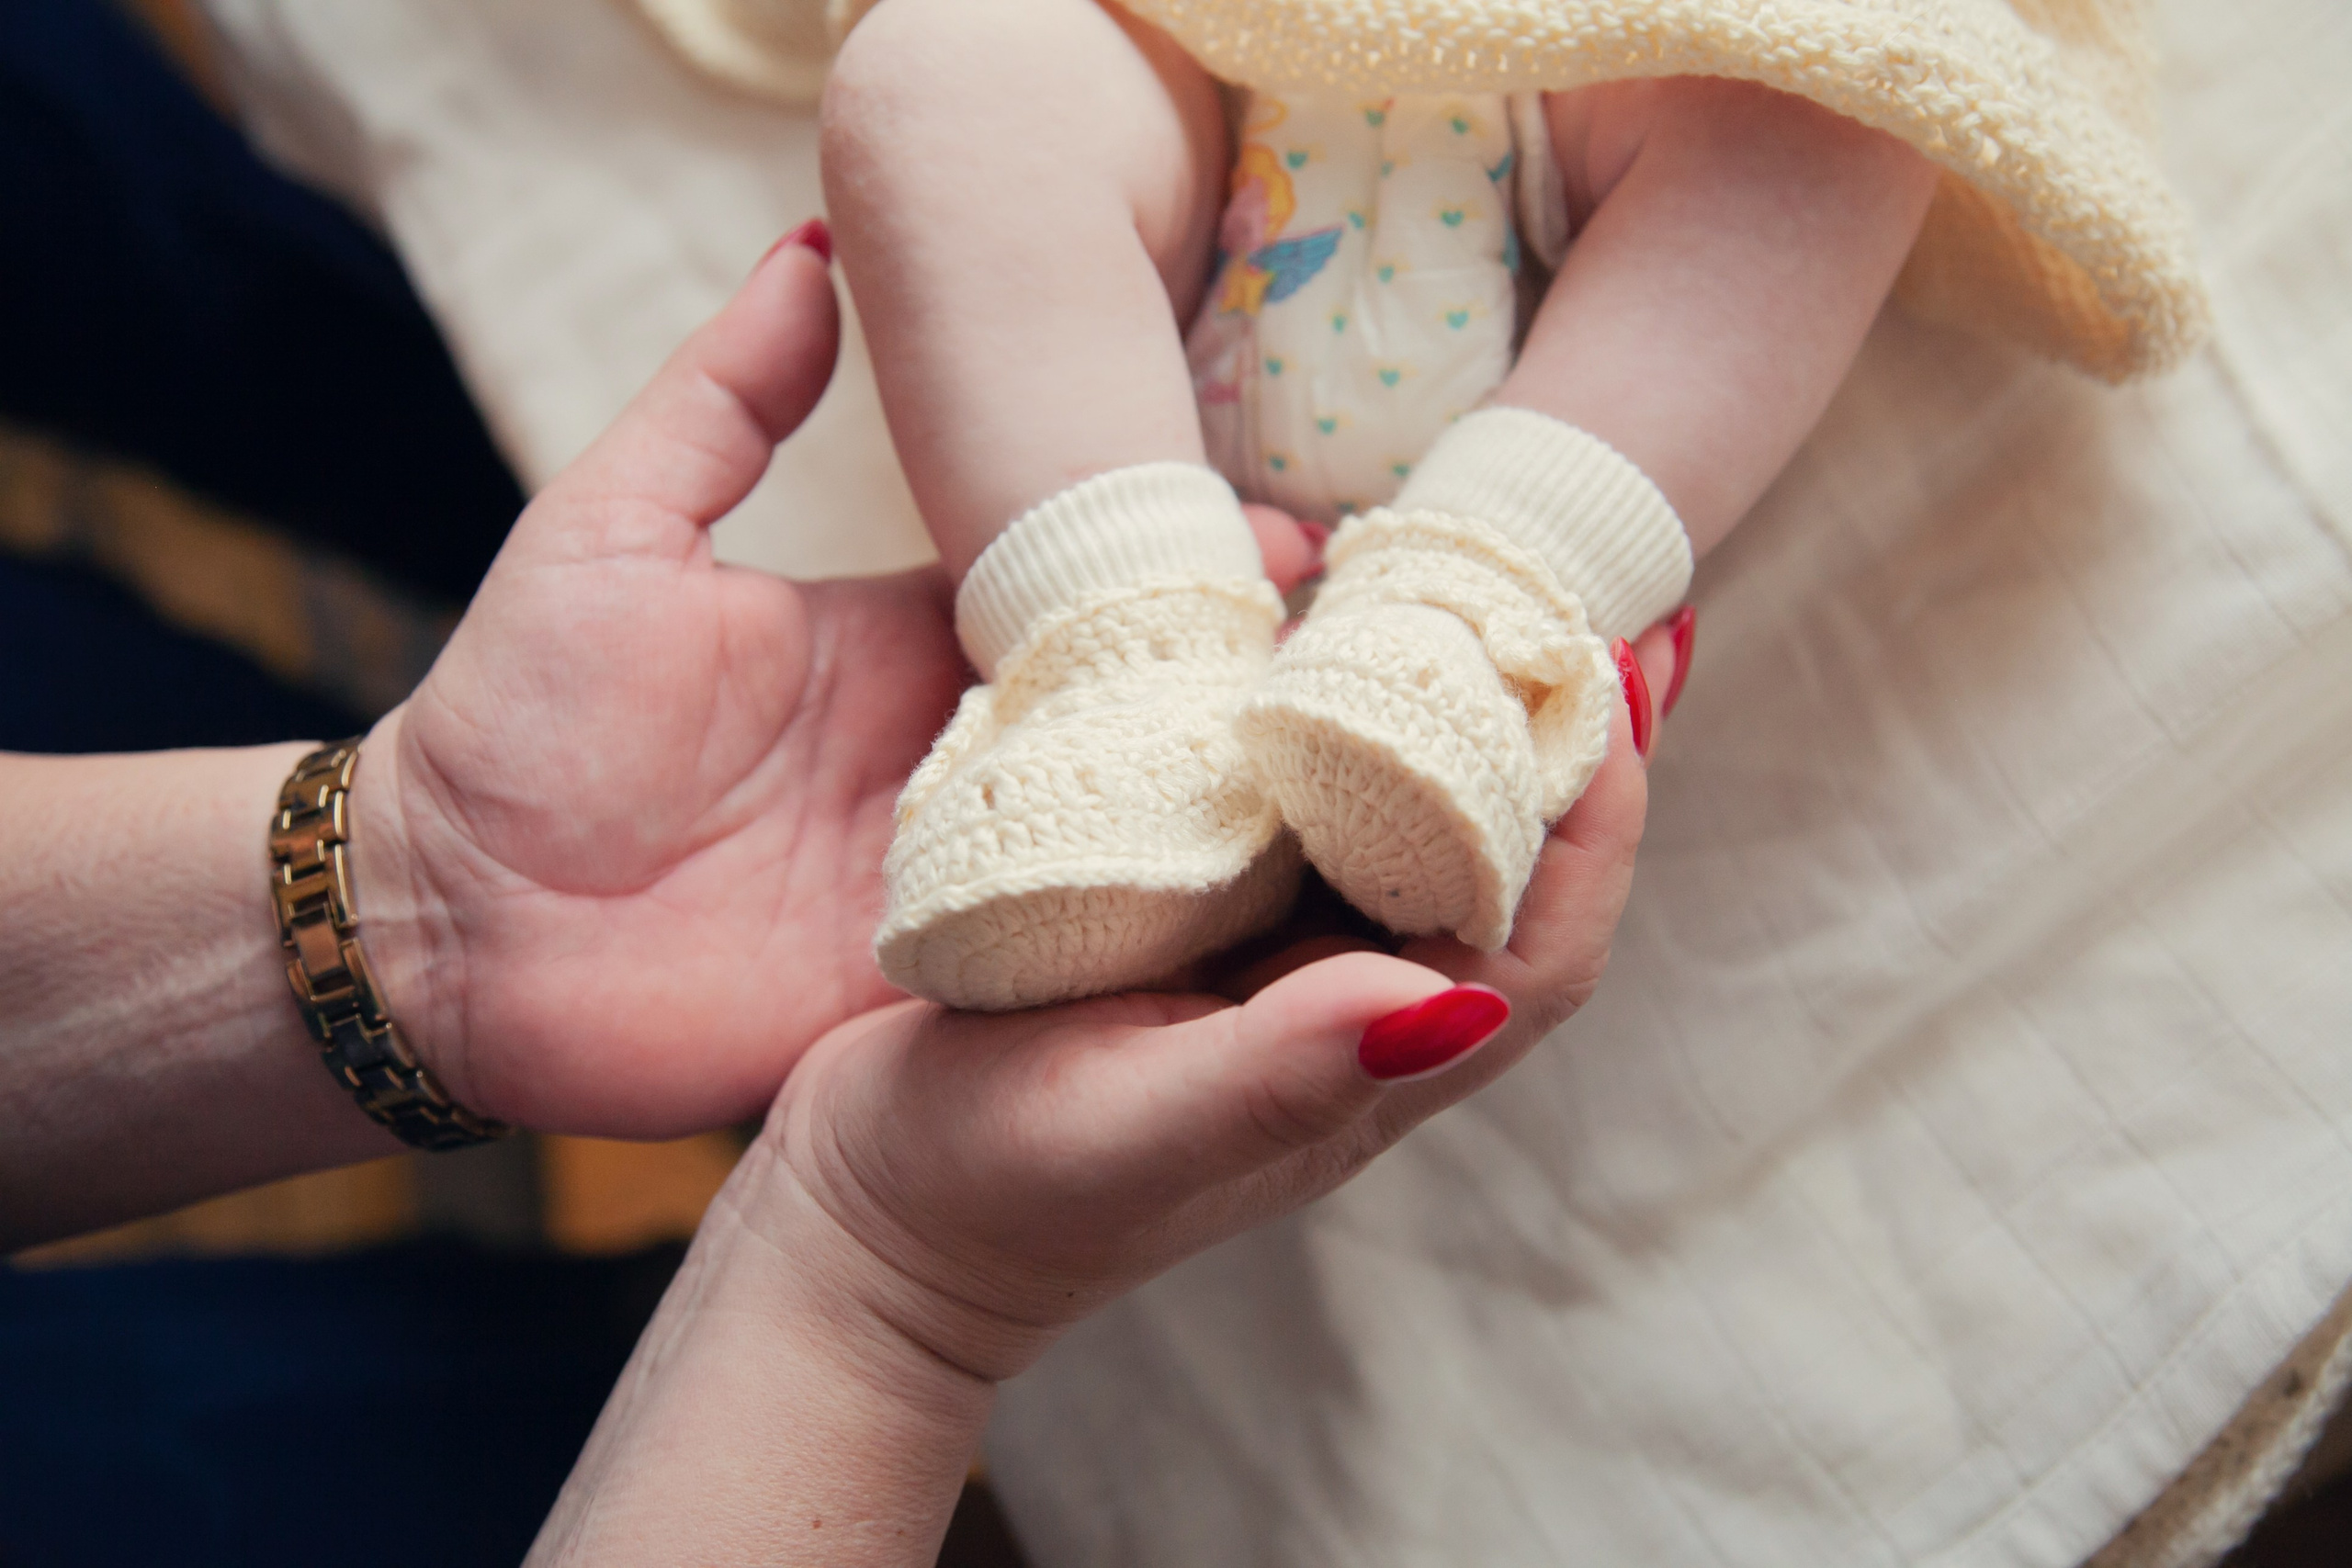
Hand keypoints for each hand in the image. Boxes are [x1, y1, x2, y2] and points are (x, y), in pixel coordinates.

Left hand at [350, 227, 1326, 1139]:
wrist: (441, 922)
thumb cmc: (514, 718)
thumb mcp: (611, 531)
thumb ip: (725, 399)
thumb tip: (818, 251)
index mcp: (909, 643)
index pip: (1078, 586)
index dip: (1183, 560)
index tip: (1301, 533)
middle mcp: (958, 758)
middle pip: (1137, 714)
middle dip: (1253, 686)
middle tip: (1384, 662)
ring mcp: (963, 881)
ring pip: (1133, 840)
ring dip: (1239, 816)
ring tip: (1373, 787)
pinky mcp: (944, 993)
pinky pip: (1076, 970)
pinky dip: (1170, 949)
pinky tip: (1282, 923)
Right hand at [731, 674, 1658, 1382]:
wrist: (857, 1221)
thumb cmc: (983, 1197)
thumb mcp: (1124, 1130)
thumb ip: (1280, 1073)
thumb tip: (1458, 1003)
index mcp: (1356, 1065)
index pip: (1540, 947)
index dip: (1597, 821)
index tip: (1606, 678)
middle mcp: (1334, 1006)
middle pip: (1489, 865)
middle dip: (1533, 737)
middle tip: (1534, 591)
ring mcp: (1260, 960)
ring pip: (1391, 825)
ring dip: (1430, 715)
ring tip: (1440, 586)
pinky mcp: (1183, 916)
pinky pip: (1283, 809)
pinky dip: (1310, 724)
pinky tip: (1291, 640)